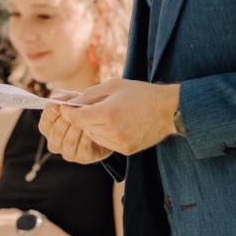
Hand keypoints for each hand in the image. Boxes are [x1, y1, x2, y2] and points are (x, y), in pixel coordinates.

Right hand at [39, 93, 112, 164]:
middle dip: (66, 120)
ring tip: (87, 116)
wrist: (108, 123)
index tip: (58, 105)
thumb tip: (55, 99)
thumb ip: (63, 97)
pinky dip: (88, 136)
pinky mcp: (82, 158)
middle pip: (56, 133)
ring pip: (68, 141)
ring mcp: (68, 152)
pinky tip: (94, 127)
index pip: (44, 124)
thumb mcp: (74, 99)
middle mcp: (55, 143)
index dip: (50, 114)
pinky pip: (82, 148)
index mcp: (49, 129)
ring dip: (78, 127)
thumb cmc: (86, 109)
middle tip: (77, 110)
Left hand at [56, 79, 180, 155]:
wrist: (169, 110)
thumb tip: (71, 102)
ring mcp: (120, 143)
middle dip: (83, 118)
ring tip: (107, 116)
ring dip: (94, 127)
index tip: (66, 107)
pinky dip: (106, 135)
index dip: (68, 111)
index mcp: (108, 113)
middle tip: (90, 108)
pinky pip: (106, 143)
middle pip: (83, 127)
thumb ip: (90, 94)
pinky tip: (117, 125)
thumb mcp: (114, 85)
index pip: (76, 117)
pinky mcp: (126, 150)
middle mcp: (112, 131)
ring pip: (93, 137)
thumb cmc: (142, 94)